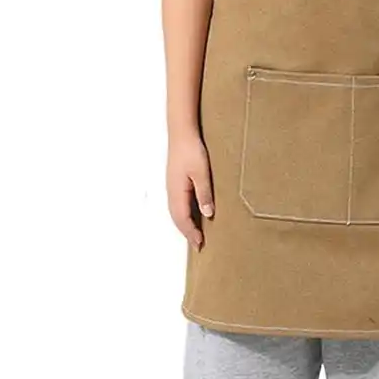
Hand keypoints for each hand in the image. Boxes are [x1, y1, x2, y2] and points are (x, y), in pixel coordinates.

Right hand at [166, 132, 214, 249]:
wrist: (181, 134)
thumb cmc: (191, 151)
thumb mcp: (201, 173)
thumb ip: (204, 193)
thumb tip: (207, 214)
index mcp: (177, 192)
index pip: (183, 219)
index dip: (191, 233)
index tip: (199, 244)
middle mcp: (171, 192)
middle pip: (177, 218)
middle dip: (187, 232)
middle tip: (198, 244)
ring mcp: (171, 187)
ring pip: (175, 212)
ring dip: (184, 224)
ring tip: (194, 233)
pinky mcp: (174, 182)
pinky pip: (177, 204)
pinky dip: (182, 214)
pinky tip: (191, 214)